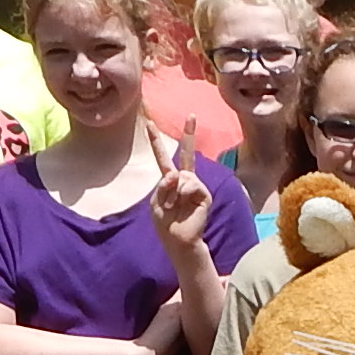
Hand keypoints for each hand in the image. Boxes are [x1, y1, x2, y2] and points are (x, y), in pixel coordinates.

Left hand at [151, 119, 212, 252]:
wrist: (178, 240)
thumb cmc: (166, 223)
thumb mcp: (156, 202)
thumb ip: (163, 185)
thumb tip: (178, 176)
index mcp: (169, 180)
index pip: (163, 157)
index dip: (156, 141)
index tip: (149, 123)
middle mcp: (184, 179)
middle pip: (186, 152)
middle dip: (190, 133)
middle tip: (192, 114)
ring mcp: (195, 186)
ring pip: (182, 176)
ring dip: (173, 192)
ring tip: (174, 206)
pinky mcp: (204, 194)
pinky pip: (190, 185)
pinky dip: (182, 194)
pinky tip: (183, 206)